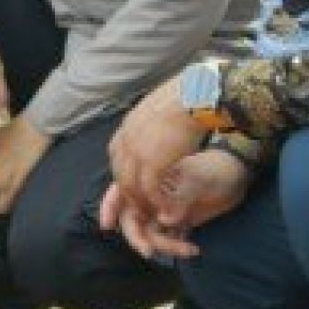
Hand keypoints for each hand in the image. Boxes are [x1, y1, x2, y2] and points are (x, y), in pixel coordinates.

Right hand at [98, 148, 251, 260]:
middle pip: (133, 220)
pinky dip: (176, 247)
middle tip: (149, 252)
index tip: (108, 227)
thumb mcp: (197, 179)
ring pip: (152, 233)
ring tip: (189, 250)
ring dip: (165, 246)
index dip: (109, 208)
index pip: (120, 192)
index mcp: (149, 179)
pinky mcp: (180, 222)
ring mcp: (165, 210)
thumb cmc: (214, 169)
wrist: (238, 176)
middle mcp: (152, 196)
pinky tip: (193, 248)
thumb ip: (180, 198)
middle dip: (138, 238)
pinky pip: (169, 239)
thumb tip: (165, 222)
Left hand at [106, 77, 205, 208]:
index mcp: (126, 129)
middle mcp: (124, 141)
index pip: (117, 160)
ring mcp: (135, 152)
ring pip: (130, 186)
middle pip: (120, 175)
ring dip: (141, 202)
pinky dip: (155, 202)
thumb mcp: (157, 112)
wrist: (192, 96)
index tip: (136, 189)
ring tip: (155, 213)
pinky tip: (165, 208)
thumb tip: (158, 128)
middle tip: (143, 209)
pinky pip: (148, 190)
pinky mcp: (151, 162)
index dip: (126, 177)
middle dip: (129, 195)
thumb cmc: (183, 100)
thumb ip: (150, 125)